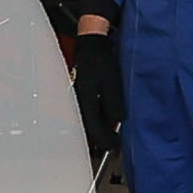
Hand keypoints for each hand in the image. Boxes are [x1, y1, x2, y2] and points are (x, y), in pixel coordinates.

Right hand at [69, 19, 127, 156]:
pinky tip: (105, 118)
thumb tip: (116, 121)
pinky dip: (96, 118)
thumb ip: (114, 106)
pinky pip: (87, 112)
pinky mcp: (79, 95)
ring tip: (111, 133)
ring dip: (99, 128)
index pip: (94, 130)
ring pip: (86, 121)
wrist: (91, 45)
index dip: (106, 141)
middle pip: (88, 129)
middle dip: (101, 137)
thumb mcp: (112, 85)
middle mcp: (77, 104)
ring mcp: (76, 100)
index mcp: (84, 103)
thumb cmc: (101, 62)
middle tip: (114, 144)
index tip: (115, 146)